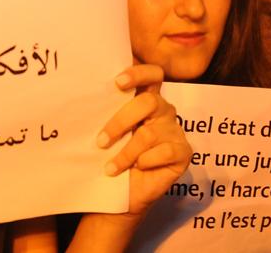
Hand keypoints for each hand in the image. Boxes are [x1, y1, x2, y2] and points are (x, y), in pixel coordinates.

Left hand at [97, 65, 191, 215]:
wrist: (122, 195)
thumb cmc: (113, 159)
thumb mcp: (107, 134)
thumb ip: (107, 114)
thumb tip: (87, 99)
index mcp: (146, 99)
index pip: (152, 75)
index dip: (138, 73)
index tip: (118, 82)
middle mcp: (163, 111)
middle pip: (149, 102)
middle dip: (120, 121)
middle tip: (100, 141)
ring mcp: (175, 131)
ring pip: (149, 133)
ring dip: (126, 153)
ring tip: (110, 167)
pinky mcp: (183, 152)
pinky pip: (165, 151)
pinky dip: (146, 161)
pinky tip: (138, 169)